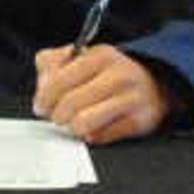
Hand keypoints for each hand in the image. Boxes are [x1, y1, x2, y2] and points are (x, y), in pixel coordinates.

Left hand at [31, 44, 171, 145]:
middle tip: (57, 117)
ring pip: (83, 123)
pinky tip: (94, 127)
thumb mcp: (81, 57)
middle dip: (56, 115)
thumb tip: (43, 87)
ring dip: (72, 127)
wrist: (153, 84)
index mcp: (101, 55)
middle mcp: (119, 75)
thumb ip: (52, 63)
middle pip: (69, 104)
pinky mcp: (138, 122)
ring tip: (74, 122)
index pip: (60, 81)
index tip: (41, 107)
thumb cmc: (108, 73)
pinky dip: (91, 135)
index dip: (44, 98)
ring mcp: (131, 99)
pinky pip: (99, 137)